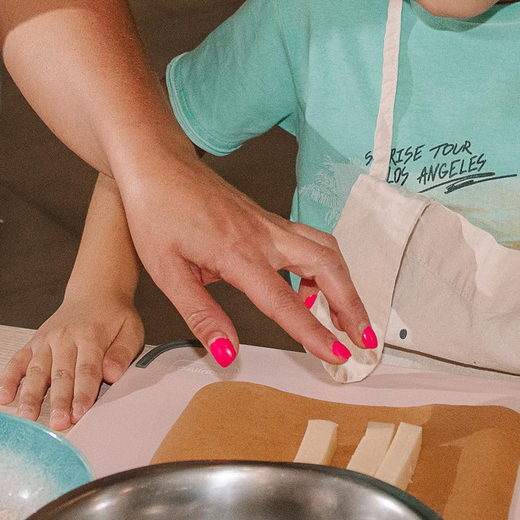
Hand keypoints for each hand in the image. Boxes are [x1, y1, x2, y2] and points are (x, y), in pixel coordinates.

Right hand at [0, 293, 141, 429]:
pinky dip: (9, 378)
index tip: (79, 414)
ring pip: (37, 370)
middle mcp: (65, 338)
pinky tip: (3, 396)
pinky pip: (18, 361)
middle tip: (57, 423)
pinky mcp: (34, 343)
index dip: (82, 393)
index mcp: (91, 336)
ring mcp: (46, 341)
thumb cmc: (113, 316)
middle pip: (60, 374)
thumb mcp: (130, 330)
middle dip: (58, 400)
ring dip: (31, 394)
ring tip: (27, 416)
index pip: (86, 370)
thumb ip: (122, 353)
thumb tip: (112, 375)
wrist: (93, 292)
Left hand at [113, 147, 374, 365]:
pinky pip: (311, 240)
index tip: (337, 355)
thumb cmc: (157, 213)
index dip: (315, 333)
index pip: (285, 302)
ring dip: (344, 283)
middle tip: (363, 337)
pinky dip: (325, 265)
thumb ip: (202, 316)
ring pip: (326, 249)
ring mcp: (270, 223)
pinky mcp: (268, 218)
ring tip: (348, 317)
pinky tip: (309, 289)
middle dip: (352, 304)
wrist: (156, 165)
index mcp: (238, 253)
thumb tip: (228, 353)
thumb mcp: (168, 273)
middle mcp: (264, 235)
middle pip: (327, 267)